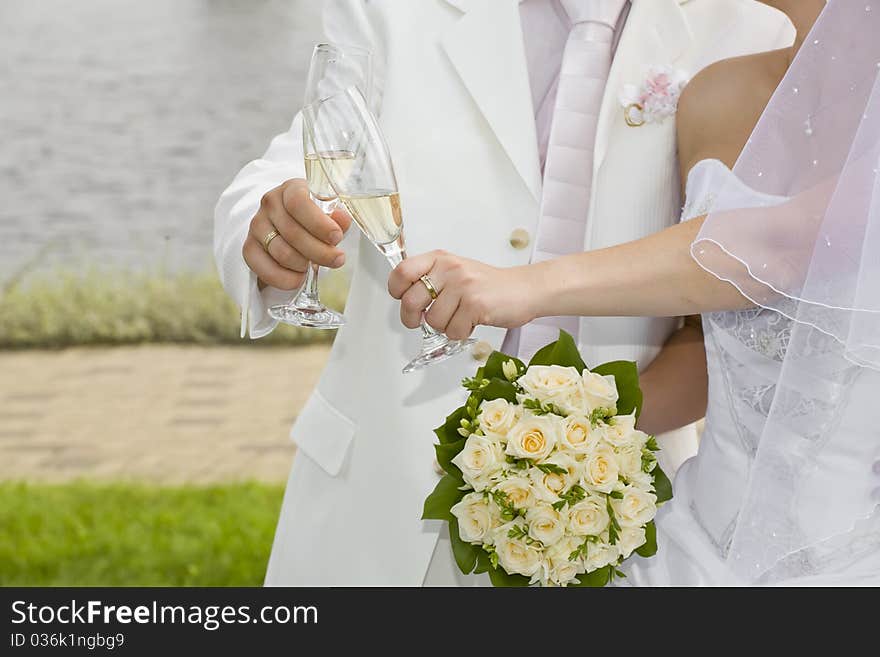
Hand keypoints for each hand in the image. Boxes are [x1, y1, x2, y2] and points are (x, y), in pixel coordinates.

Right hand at [242, 178, 351, 289]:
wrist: (288, 226)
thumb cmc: (314, 218)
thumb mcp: (329, 212)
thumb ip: (337, 217)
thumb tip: (341, 219)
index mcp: (291, 188)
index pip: (298, 202)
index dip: (319, 223)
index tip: (336, 237)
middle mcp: (269, 204)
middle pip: (293, 233)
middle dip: (320, 252)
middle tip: (337, 260)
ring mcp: (256, 225)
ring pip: (282, 253)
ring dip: (304, 265)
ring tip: (315, 266)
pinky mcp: (249, 248)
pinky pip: (266, 270)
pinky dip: (286, 279)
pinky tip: (299, 278)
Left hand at [387, 250, 538, 339]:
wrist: (524, 289)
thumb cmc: (488, 285)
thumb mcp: (455, 273)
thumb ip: (431, 280)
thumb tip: (404, 299)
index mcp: (440, 259)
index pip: (402, 271)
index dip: (396, 290)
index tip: (402, 299)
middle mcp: (449, 269)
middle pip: (411, 301)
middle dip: (412, 318)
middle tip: (421, 321)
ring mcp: (463, 285)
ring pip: (434, 321)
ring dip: (445, 327)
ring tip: (459, 317)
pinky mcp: (476, 304)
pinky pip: (453, 331)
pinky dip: (461, 332)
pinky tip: (472, 321)